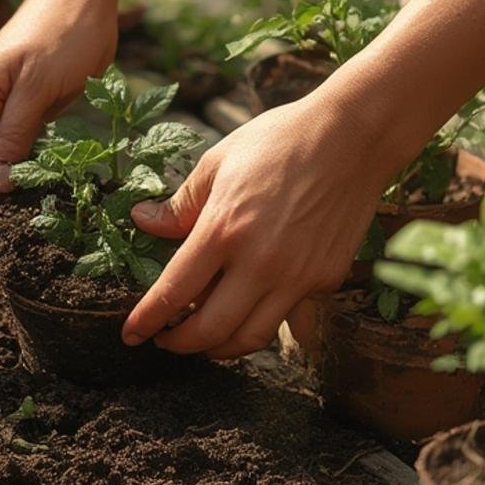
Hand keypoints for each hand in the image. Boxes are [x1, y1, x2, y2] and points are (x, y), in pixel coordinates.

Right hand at [0, 0, 117, 212]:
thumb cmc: (63, 33)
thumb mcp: (39, 88)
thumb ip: (16, 135)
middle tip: (14, 231)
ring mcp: (2, 100)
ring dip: (9, 179)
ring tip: (26, 214)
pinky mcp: (24, 100)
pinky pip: (17, 139)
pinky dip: (25, 160)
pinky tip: (38, 182)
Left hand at [121, 92, 387, 358]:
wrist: (353, 136)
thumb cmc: (281, 140)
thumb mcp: (218, 161)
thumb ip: (181, 202)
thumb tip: (142, 222)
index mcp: (223, 229)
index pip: (173, 292)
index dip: (147, 320)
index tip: (131, 334)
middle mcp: (260, 262)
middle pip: (210, 329)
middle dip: (179, 344)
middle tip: (165, 341)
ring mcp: (297, 276)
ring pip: (251, 338)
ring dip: (219, 348)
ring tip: (204, 339)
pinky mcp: (326, 279)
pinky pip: (290, 321)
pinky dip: (268, 329)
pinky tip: (252, 323)